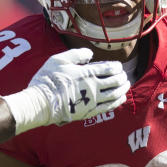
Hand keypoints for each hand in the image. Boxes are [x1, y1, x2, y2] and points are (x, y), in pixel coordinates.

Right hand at [4, 48, 129, 132]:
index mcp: (86, 73)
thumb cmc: (48, 80)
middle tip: (124, 76)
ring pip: (114, 95)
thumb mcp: (59, 60)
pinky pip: (108, 107)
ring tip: (126, 86)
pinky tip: (121, 99)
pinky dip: (117, 102)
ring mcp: (91, 101)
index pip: (109, 69)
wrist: (40, 103)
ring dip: (123, 89)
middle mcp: (92, 87)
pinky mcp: (88, 112)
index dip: (117, 67)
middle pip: (115, 82)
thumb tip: (90, 54)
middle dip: (122, 78)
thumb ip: (77, 54)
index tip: (118, 66)